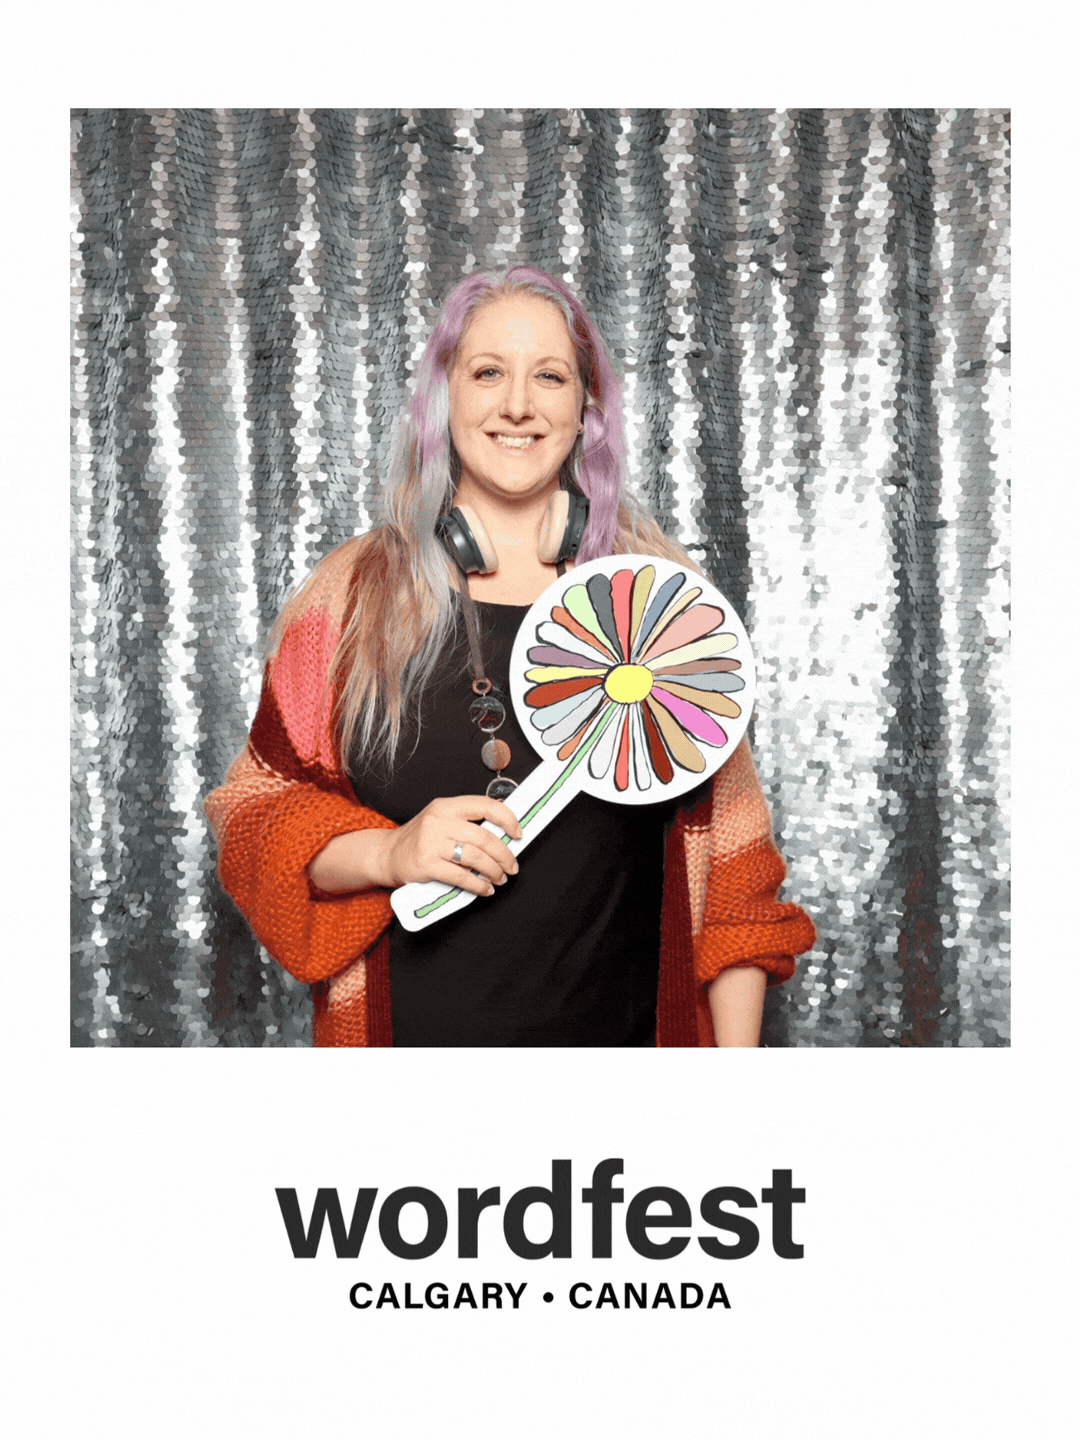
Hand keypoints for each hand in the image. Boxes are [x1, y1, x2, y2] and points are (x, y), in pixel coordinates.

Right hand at [307, 796, 521, 896]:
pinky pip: (461, 876)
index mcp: (447, 805)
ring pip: (475, 858)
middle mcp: (439, 820)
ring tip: (500, 878)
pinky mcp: (426, 865)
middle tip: (512, 866)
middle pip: (484, 837)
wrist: (387, 854)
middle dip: (504, 855)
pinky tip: (485, 888)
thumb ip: (467, 823)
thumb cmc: (420, 838)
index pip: (486, 805)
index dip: (507, 819)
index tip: (518, 833)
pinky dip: (478, 885)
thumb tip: (504, 834)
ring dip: (494, 871)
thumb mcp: (441, 820)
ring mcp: (431, 843)